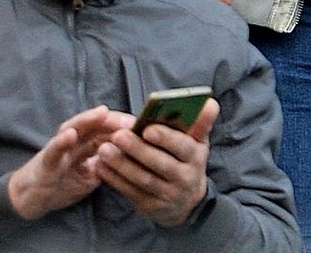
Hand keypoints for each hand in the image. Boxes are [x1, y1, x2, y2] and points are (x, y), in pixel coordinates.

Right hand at [8, 106, 134, 219]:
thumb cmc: (65, 181)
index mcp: (88, 141)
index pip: (109, 129)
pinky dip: (61, 141)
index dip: (126, 126)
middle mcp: (75, 138)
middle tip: (130, 120)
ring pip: (75, 128)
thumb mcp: (92, 173)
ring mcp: (61, 147)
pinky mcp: (46, 160)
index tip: (144, 125)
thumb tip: (136, 156)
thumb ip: (108, 162)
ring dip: (88, 120)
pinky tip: (70, 134)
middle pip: (96, 124)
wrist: (34, 197)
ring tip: (102, 113)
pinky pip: (54, 150)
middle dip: (114, 120)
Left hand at [95, 98, 219, 226]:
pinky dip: (114, 179)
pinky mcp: (149, 207)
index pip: (182, 147)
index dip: (165, 138)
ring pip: (142, 179)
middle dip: (137, 149)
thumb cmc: (189, 160)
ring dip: (121, 164)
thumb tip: (210, 102)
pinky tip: (101, 166)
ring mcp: (166, 195)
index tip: (148, 128)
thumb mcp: (199, 142)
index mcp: (195, 157)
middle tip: (118, 135)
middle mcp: (184, 178)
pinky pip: (130, 192)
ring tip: (104, 149)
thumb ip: (201, 122)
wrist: (187, 203)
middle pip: (159, 163)